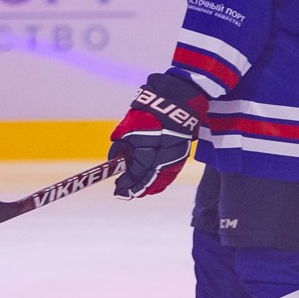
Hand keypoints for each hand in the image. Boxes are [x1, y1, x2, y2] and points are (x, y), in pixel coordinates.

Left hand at [109, 74, 204, 197]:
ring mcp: (174, 160)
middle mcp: (161, 160)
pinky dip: (161, 182)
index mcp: (146, 154)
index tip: (118, 190)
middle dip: (136, 189)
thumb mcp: (127, 128)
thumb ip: (120, 146)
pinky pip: (170, 175)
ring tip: (139, 192)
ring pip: (161, 181)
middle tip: (126, 193)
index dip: (126, 185)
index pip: (135, 176)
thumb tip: (116, 158)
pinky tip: (154, 186)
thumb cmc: (149, 114)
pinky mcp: (181, 156)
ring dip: (149, 188)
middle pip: (148, 182)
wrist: (176, 104)